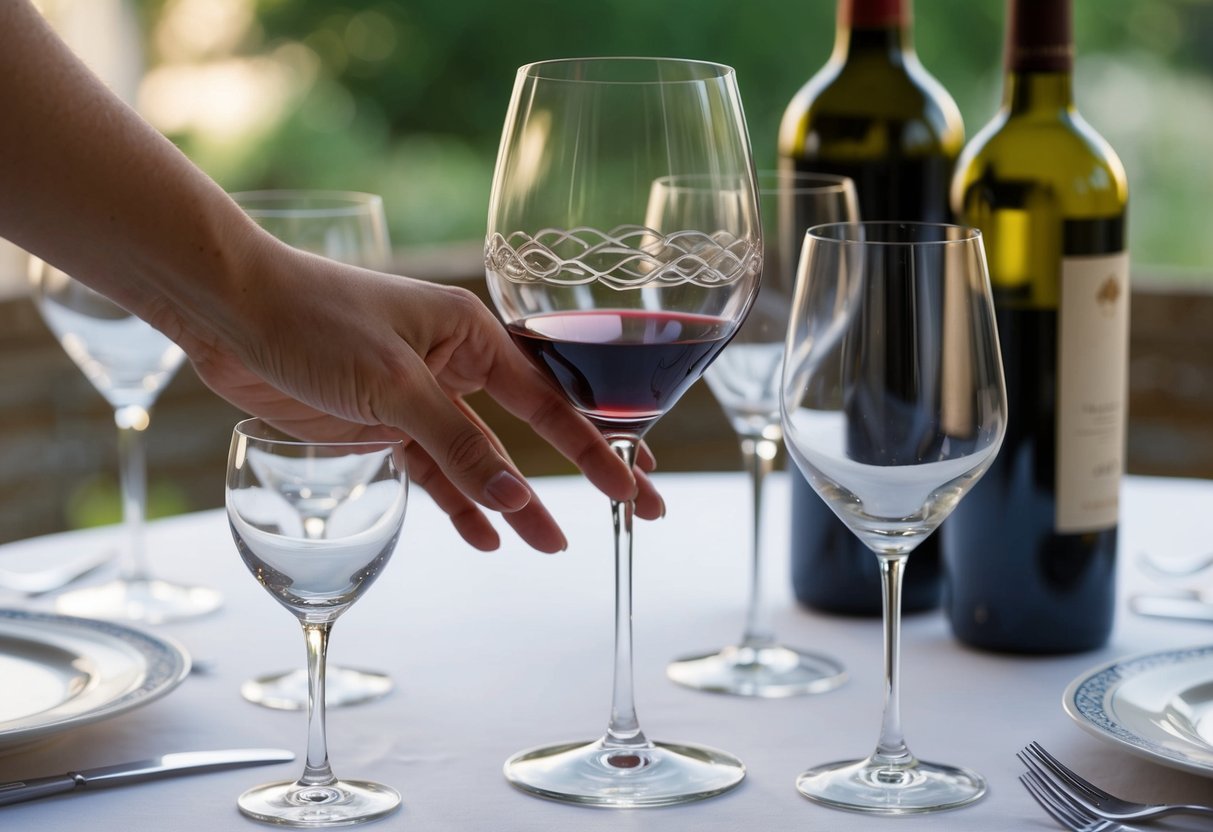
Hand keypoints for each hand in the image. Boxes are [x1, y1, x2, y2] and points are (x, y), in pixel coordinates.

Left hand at [162, 234, 661, 552]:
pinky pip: (431, 469)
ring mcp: (417, 395)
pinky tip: (484, 535)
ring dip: (511, 501)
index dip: (595, 447)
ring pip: (479, 458)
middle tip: (630, 509)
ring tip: (552, 545)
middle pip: (528, 430)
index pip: (550, 399)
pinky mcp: (380, 423)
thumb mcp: (394, 384)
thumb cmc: (314, 320)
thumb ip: (457, 442)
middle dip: (577, 471)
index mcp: (470, 333)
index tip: (633, 484)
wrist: (228, 310)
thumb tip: (514, 497)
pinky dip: (455, 501)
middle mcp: (453, 362)